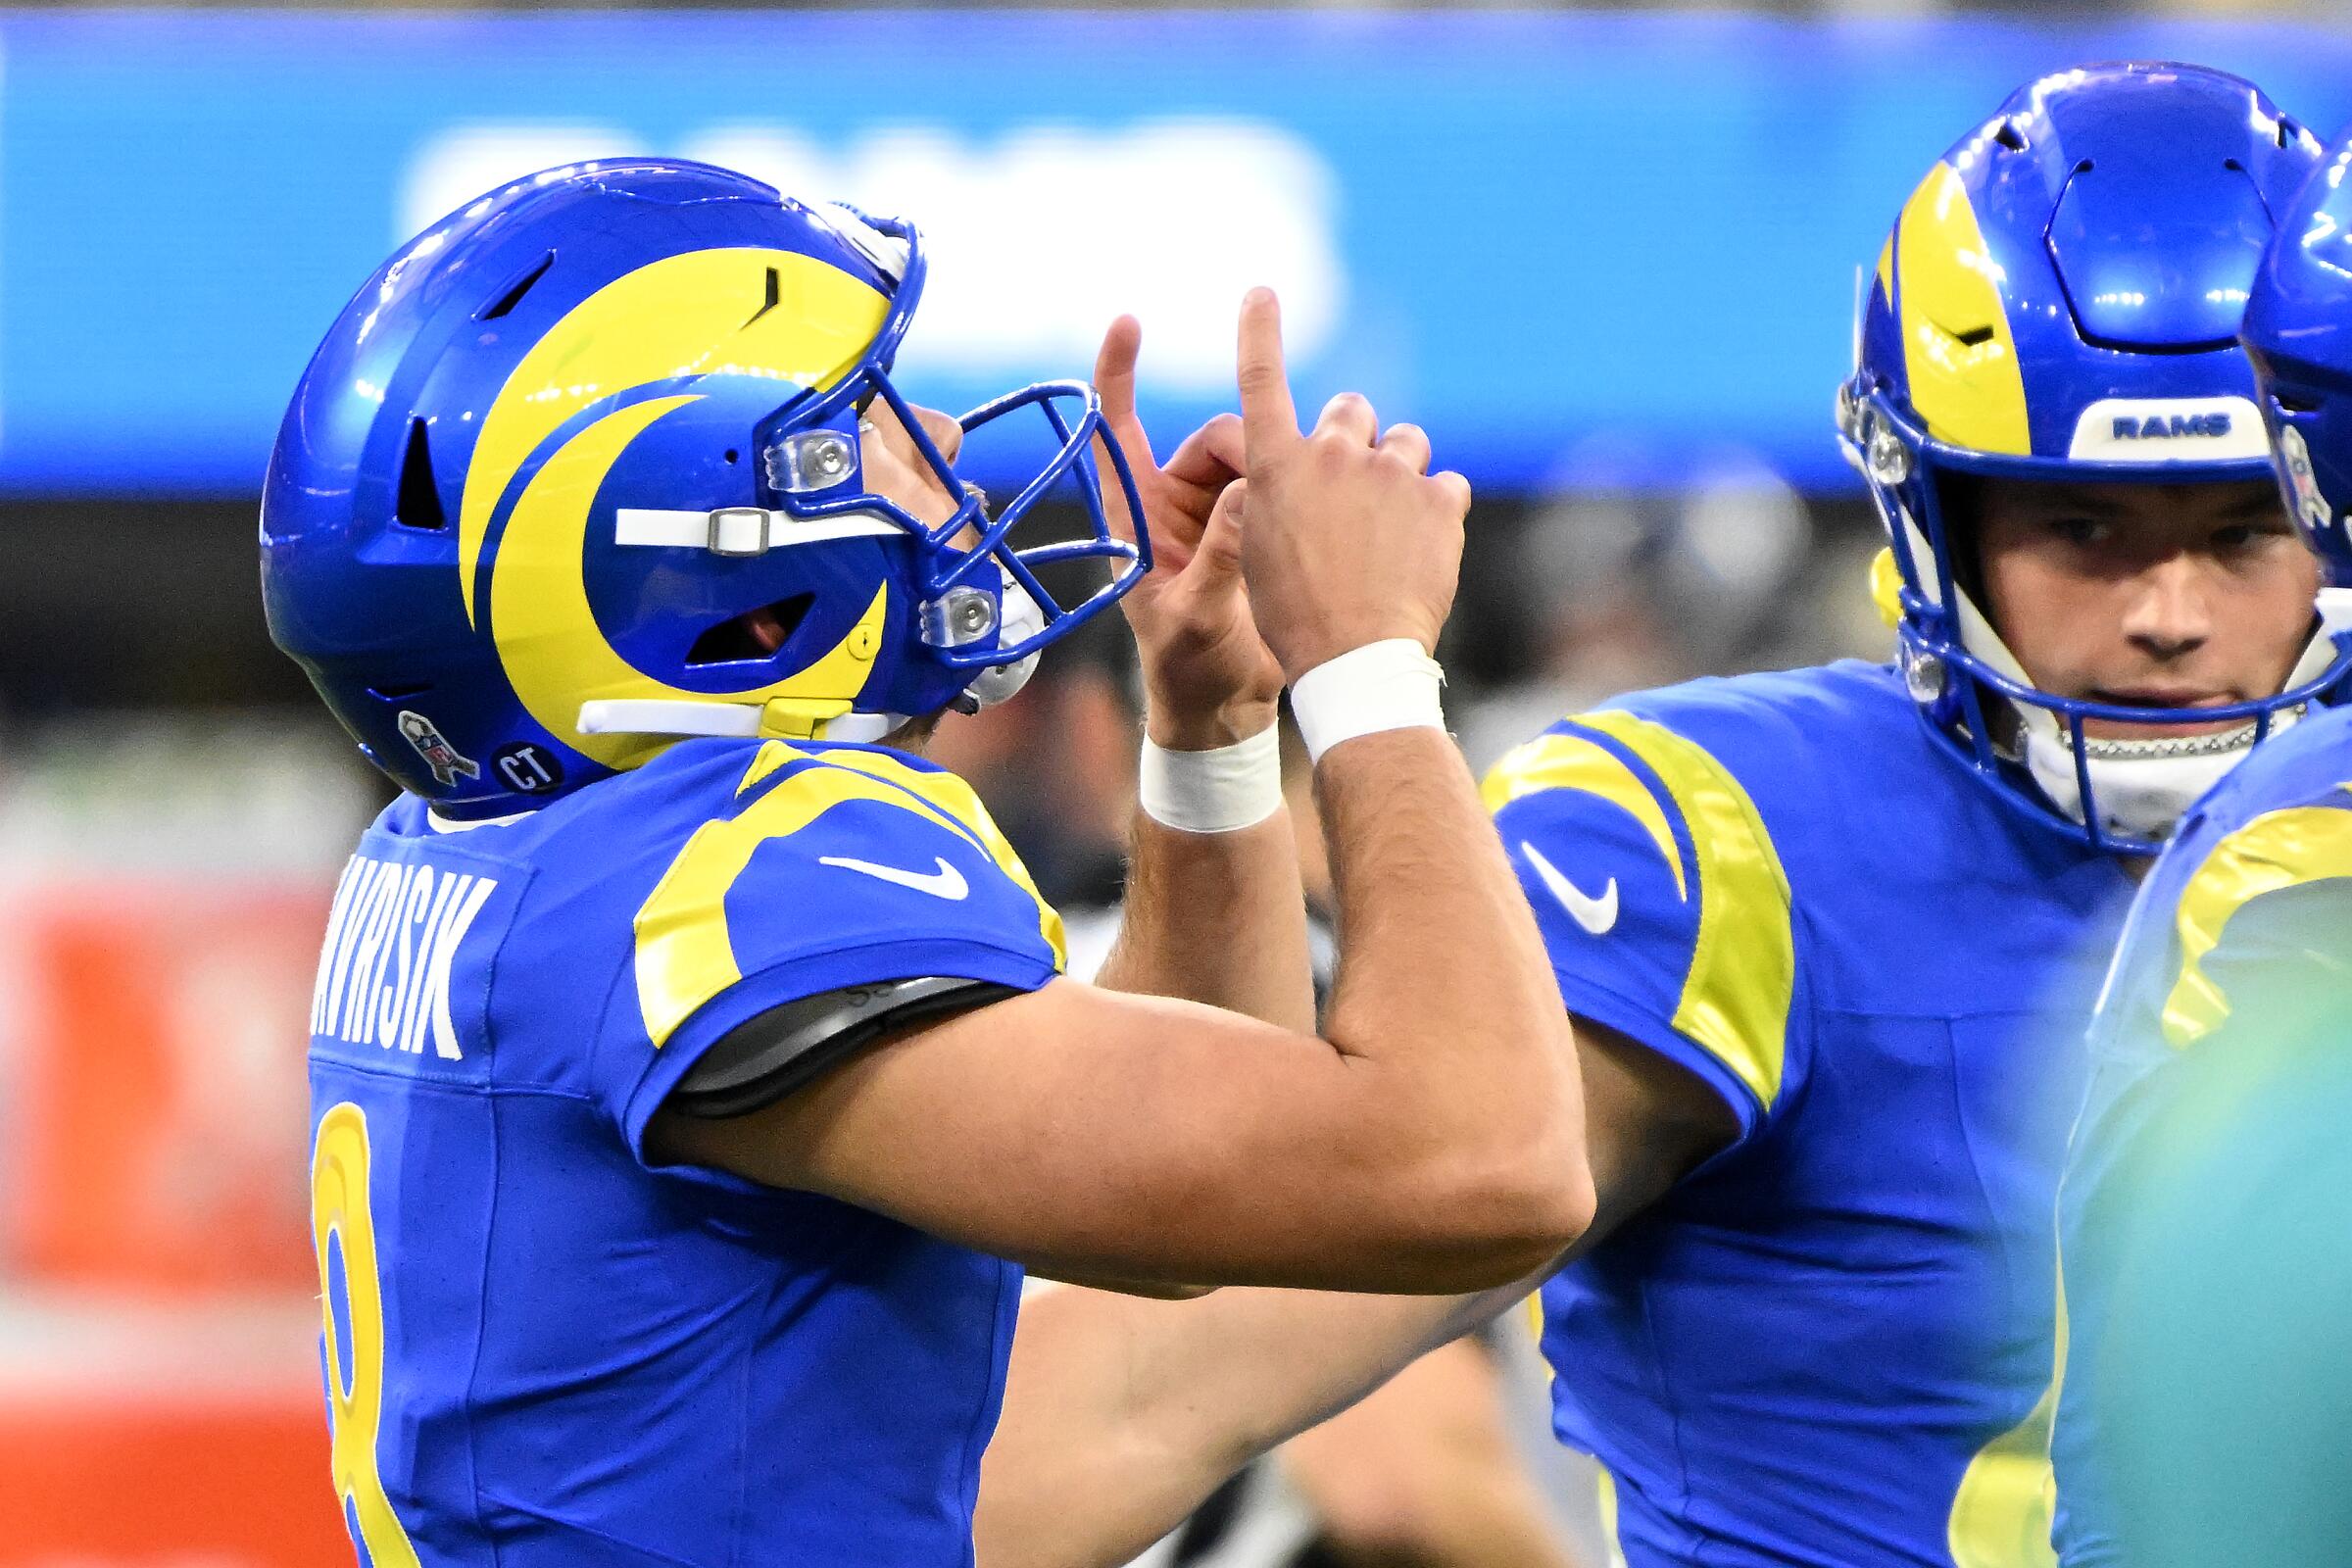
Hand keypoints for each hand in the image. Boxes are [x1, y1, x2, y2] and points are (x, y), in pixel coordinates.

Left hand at [1094, 316, 1286, 750]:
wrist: (1227, 707)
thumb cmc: (1192, 671)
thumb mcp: (1197, 619)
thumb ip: (1217, 559)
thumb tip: (1244, 495)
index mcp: (1139, 518)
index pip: (1117, 431)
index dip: (1116, 374)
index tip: (1130, 322)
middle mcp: (1176, 505)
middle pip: (1218, 437)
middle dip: (1250, 454)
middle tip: (1267, 501)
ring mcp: (1220, 514)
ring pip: (1262, 456)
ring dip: (1284, 469)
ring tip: (1295, 518)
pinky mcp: (1261, 528)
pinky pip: (1284, 481)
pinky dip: (1303, 483)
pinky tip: (1333, 503)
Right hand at [1231, 289, 1470, 682]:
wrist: (1354, 660)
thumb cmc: (1297, 616)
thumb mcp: (1262, 549)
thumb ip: (1282, 496)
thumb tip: (1316, 471)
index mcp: (1275, 469)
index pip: (1260, 382)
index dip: (1259, 333)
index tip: (1261, 292)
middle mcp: (1331, 456)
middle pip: (1352, 409)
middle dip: (1357, 437)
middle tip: (1358, 488)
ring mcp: (1390, 474)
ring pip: (1406, 442)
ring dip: (1401, 472)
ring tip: (1394, 529)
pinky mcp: (1440, 499)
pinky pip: (1447, 484)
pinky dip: (1439, 511)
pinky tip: (1424, 551)